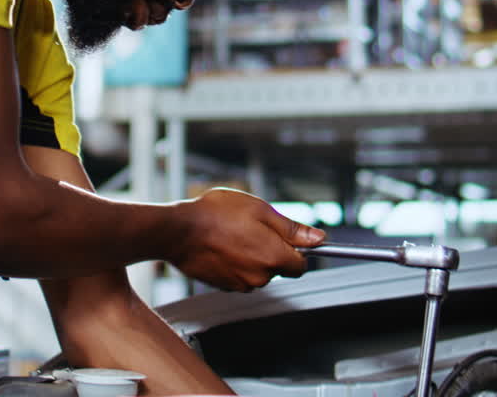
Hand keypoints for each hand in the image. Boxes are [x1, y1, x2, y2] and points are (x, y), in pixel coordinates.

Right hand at [169, 188, 324, 291]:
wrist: (178, 231)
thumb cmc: (214, 215)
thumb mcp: (259, 210)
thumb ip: (291, 228)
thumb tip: (318, 238)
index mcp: (273, 257)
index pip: (301, 264)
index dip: (295, 249)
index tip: (285, 237)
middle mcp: (260, 276)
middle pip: (278, 268)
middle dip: (270, 250)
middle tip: (251, 228)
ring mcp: (241, 284)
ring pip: (258, 272)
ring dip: (252, 256)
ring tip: (232, 235)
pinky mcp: (225, 286)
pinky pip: (240, 276)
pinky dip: (235, 264)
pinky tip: (222, 246)